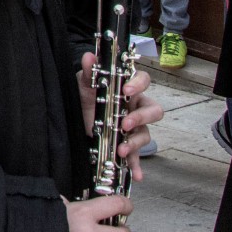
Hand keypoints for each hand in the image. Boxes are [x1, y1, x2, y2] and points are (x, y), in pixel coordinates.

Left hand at [78, 53, 164, 183]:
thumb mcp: (85, 83)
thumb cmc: (87, 95)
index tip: (127, 90)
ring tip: (121, 150)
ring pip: (146, 134)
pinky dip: (137, 165)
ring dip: (136, 143)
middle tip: (125, 123)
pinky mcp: (127, 143)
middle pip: (153, 110)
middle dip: (142, 118)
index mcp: (128, 88)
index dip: (139, 84)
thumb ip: (89, 70)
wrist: (77, 113)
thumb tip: (89, 56)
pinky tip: (137, 174)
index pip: (144, 81)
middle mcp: (136, 107)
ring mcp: (134, 127)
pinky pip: (137, 156)